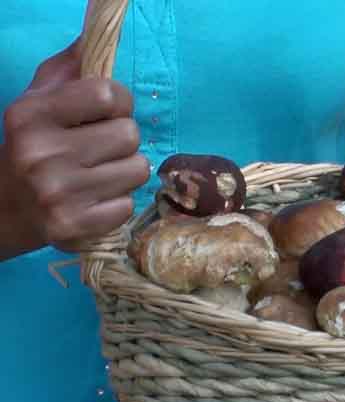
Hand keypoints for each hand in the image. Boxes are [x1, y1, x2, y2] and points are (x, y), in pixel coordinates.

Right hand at [1, 37, 148, 253]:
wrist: (3, 208)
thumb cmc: (32, 145)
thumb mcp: (37, 101)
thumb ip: (68, 69)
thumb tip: (95, 39)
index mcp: (32, 115)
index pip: (108, 94)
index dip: (119, 102)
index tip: (108, 111)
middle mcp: (42, 154)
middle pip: (130, 134)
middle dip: (124, 139)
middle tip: (103, 148)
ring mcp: (58, 193)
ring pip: (137, 169)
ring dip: (126, 171)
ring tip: (100, 173)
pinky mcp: (74, 226)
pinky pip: (128, 205)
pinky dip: (117, 202)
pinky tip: (95, 199)